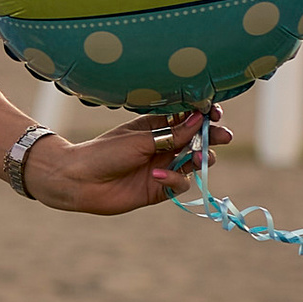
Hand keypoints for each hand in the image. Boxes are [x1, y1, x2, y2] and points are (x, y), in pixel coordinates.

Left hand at [27, 105, 228, 215]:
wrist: (78, 180)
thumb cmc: (104, 152)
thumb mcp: (141, 139)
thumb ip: (172, 133)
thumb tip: (200, 117)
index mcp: (157, 125)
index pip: (189, 117)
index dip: (205, 115)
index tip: (216, 113)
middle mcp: (163, 145)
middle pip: (198, 139)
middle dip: (213, 136)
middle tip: (224, 136)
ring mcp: (163, 166)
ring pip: (195, 162)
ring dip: (202, 158)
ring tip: (200, 156)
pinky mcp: (159, 188)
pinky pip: (179, 183)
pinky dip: (174, 178)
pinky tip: (159, 175)